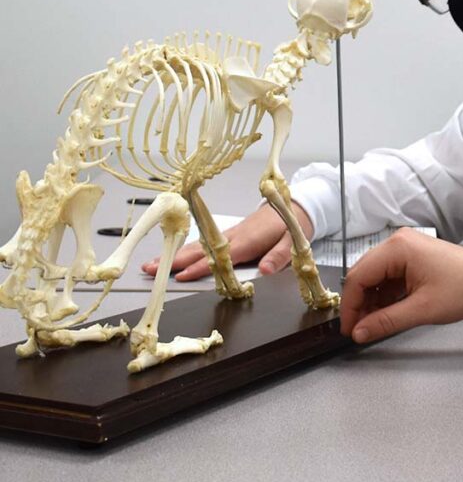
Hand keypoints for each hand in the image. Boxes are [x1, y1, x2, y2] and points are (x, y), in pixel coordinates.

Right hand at [140, 202, 313, 280]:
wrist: (292, 205)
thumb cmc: (291, 225)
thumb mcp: (293, 242)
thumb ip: (278, 257)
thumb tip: (266, 271)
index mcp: (249, 240)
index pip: (220, 257)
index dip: (200, 267)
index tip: (182, 275)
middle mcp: (234, 235)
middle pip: (200, 250)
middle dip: (175, 260)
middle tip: (151, 269)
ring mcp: (229, 233)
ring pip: (197, 245)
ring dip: (174, 255)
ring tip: (151, 264)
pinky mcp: (228, 233)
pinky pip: (202, 242)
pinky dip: (185, 249)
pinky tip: (170, 256)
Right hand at [340, 229, 462, 343]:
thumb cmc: (462, 289)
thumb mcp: (421, 309)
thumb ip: (386, 322)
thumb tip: (359, 333)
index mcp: (398, 248)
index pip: (359, 277)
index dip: (350, 306)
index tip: (349, 329)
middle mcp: (397, 242)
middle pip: (363, 274)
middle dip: (358, 304)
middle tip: (358, 330)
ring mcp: (404, 249)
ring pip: (374, 277)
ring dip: (370, 301)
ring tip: (372, 325)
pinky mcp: (411, 258)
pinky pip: (387, 277)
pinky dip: (383, 296)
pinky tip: (384, 313)